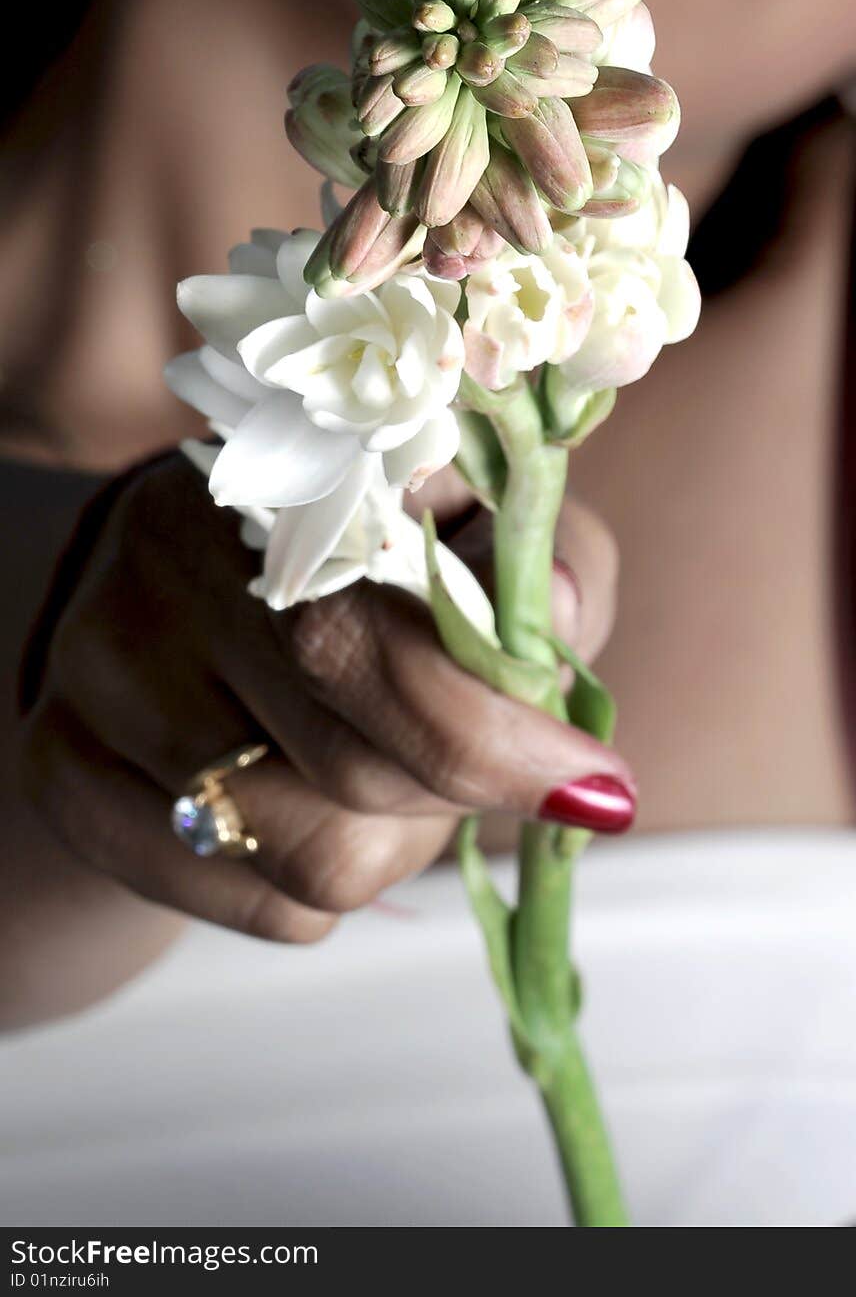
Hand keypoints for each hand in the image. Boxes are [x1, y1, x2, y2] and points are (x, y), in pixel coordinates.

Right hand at [20, 453, 633, 945]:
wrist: (191, 596)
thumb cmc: (368, 560)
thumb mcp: (478, 524)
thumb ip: (537, 554)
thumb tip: (561, 614)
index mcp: (271, 481)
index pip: (369, 641)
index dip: (490, 730)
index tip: (597, 783)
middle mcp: (158, 564)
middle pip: (352, 765)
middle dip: (459, 787)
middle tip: (492, 757)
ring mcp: (95, 672)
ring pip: (309, 856)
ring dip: (396, 844)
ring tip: (386, 772)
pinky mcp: (63, 770)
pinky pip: (256, 903)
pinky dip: (326, 885)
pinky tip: (313, 805)